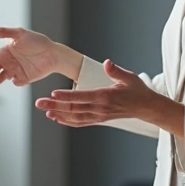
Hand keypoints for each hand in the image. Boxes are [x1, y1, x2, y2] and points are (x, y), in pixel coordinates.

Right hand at [0, 26, 70, 94]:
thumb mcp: (20, 34)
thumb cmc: (37, 41)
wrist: (54, 53)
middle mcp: (6, 62)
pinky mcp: (23, 79)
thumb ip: (3, 32)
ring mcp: (14, 71)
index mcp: (3, 51)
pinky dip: (15, 82)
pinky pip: (15, 83)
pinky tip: (19, 78)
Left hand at [36, 59, 180, 134]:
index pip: (81, 97)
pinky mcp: (99, 119)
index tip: (53, 94)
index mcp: (105, 96)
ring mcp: (99, 116)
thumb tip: (108, 63)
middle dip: (55, 106)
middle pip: (73, 108)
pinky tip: (57, 119)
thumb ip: (116, 71)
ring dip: (58, 114)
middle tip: (39, 103)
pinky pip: (81, 122)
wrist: (145, 107)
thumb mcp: (129, 77)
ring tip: (44, 111)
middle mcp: (100, 108)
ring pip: (74, 117)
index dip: (66, 96)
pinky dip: (68, 121)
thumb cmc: (137, 90)